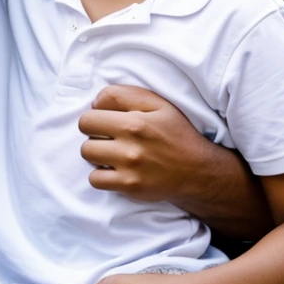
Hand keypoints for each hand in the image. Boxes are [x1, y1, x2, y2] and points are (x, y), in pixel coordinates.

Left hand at [78, 85, 269, 240]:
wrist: (197, 171)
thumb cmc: (175, 133)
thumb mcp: (157, 104)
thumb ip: (124, 95)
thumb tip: (94, 103)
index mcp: (136, 122)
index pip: (90, 114)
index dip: (96, 115)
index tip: (108, 119)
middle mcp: (131, 146)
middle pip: (85, 132)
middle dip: (94, 131)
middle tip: (109, 135)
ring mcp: (129, 169)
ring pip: (87, 154)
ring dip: (96, 152)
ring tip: (112, 151)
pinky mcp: (129, 188)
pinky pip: (95, 180)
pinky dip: (101, 175)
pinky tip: (114, 169)